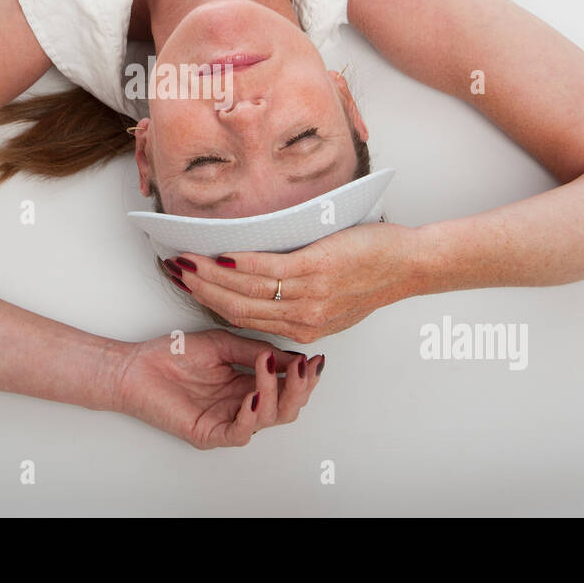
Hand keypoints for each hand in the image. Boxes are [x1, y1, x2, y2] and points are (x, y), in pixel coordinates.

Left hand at [115, 330, 323, 448]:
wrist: (135, 367)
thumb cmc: (172, 354)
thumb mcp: (223, 343)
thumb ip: (255, 351)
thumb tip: (293, 357)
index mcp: (248, 384)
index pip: (287, 386)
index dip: (305, 375)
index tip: (316, 358)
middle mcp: (242, 405)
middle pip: (287, 408)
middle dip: (301, 388)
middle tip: (305, 368)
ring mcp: (227, 421)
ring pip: (269, 419)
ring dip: (276, 392)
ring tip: (268, 367)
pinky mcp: (209, 433)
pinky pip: (240, 433)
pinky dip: (252, 414)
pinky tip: (254, 394)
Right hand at [165, 222, 423, 342]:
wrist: (409, 265)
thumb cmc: (373, 276)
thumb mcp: (333, 303)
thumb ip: (300, 302)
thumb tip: (266, 283)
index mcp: (303, 329)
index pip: (246, 320)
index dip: (211, 306)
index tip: (189, 288)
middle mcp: (302, 318)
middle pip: (238, 308)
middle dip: (201, 291)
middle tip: (174, 273)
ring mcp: (308, 295)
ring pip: (247, 289)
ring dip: (211, 275)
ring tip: (187, 261)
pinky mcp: (315, 269)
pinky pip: (267, 268)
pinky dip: (239, 262)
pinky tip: (220, 253)